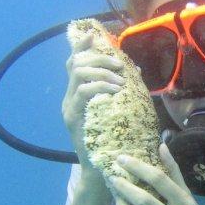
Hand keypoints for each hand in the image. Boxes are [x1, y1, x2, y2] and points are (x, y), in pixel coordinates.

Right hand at [62, 34, 124, 169]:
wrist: (103, 170)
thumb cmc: (114, 139)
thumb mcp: (117, 109)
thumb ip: (120, 90)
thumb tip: (135, 70)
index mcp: (78, 93)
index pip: (75, 62)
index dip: (82, 45)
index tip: (94, 35)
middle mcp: (70, 97)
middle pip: (76, 63)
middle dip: (99, 57)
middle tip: (119, 65)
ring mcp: (69, 107)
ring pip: (78, 74)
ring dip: (102, 71)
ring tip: (119, 80)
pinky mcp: (72, 118)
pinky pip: (83, 92)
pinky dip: (100, 85)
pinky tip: (115, 90)